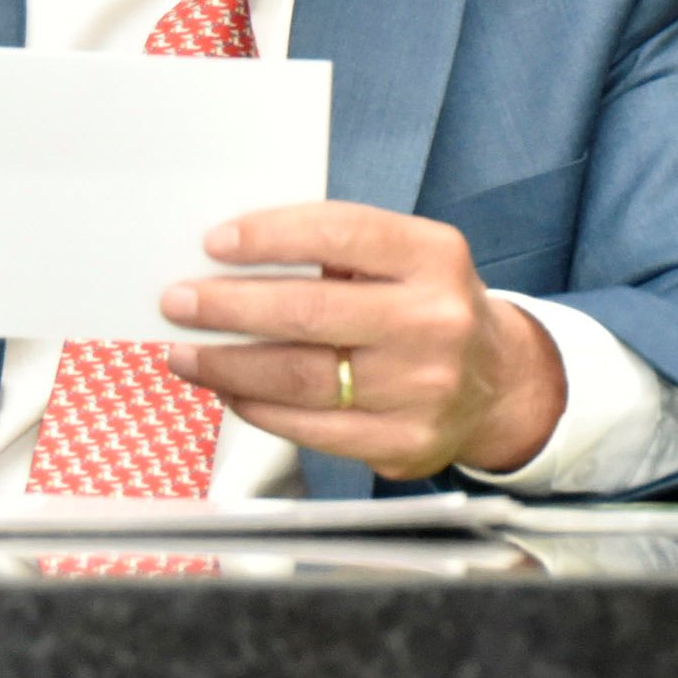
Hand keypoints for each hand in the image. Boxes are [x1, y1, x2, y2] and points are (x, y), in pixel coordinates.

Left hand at [160, 205, 566, 481]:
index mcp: (435, 258)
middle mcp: (436, 322)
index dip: (271, 236)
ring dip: (228, 365)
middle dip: (229, 307)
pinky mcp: (404, 443)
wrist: (499, 384)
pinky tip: (230, 390)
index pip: (343, 234)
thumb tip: (231, 260)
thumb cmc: (429, 307)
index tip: (215, 243)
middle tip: (178, 302)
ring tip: (185, 352)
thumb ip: (340, 251)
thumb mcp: (409, 259)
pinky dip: (258, 407)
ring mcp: (424, 389)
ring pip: (301, 379)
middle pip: (311, 313)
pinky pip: (310, 428)